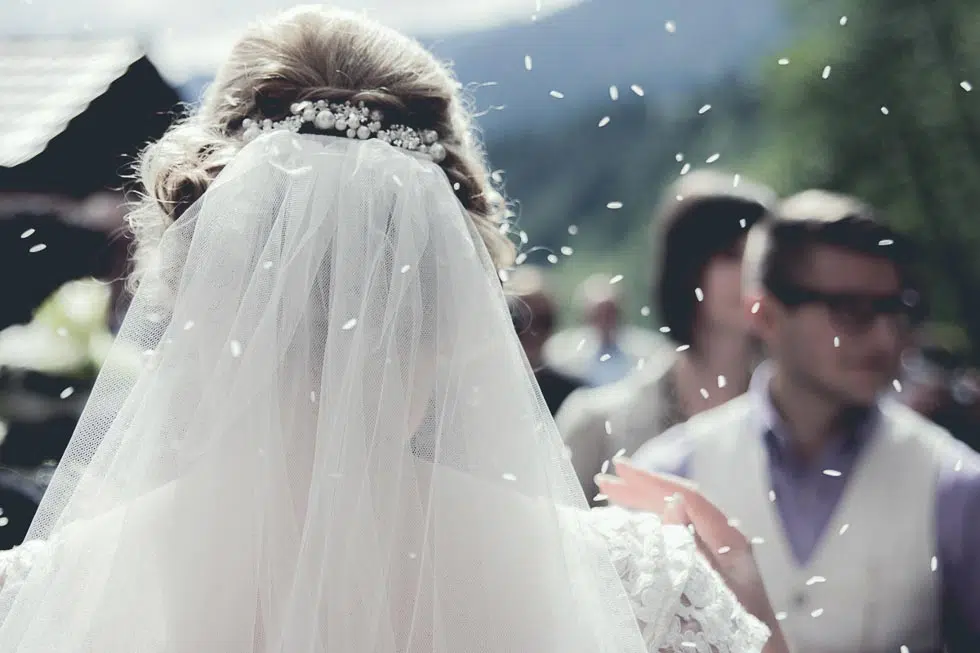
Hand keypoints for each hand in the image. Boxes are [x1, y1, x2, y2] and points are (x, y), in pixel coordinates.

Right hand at [596, 459, 789, 652]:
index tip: (620, 470)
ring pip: (678, 516)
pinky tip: (637, 524)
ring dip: (646, 503)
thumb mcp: (716, 589)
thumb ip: (694, 549)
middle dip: (642, 489)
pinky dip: (653, 522)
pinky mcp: (711, 567)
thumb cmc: (743, 633)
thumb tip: (672, 505)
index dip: (651, 481)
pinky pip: (678, 533)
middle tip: (605, 481)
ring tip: (615, 495)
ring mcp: (719, 553)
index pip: (686, 497)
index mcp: (730, 541)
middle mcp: (725, 541)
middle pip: (680, 502)